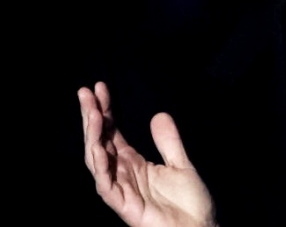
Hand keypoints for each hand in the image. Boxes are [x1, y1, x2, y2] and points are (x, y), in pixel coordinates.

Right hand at [78, 82, 217, 226]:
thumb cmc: (190, 204)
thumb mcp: (181, 164)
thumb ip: (169, 142)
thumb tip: (159, 114)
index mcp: (134, 164)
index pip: (113, 133)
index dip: (106, 111)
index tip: (100, 88)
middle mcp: (122, 174)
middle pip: (100, 141)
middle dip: (92, 117)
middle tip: (86, 92)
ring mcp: (120, 189)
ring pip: (97, 160)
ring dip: (92, 136)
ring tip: (91, 112)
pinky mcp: (122, 204)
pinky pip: (105, 183)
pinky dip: (100, 164)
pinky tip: (98, 145)